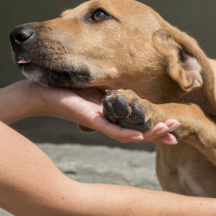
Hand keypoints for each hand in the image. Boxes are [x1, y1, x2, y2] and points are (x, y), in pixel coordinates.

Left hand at [26, 82, 180, 144]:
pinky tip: (140, 137)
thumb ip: (110, 86)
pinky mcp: (89, 118)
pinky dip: (126, 134)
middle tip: (178, 133)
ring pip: (129, 134)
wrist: (38, 92)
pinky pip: (110, 129)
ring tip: (170, 132)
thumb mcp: (94, 84)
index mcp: (110, 113)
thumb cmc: (63, 87)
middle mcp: (107, 121)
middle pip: (138, 131)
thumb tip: (126, 79)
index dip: (156, 127)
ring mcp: (99, 121)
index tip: (175, 129)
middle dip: (159, 132)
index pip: (138, 123)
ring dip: (150, 134)